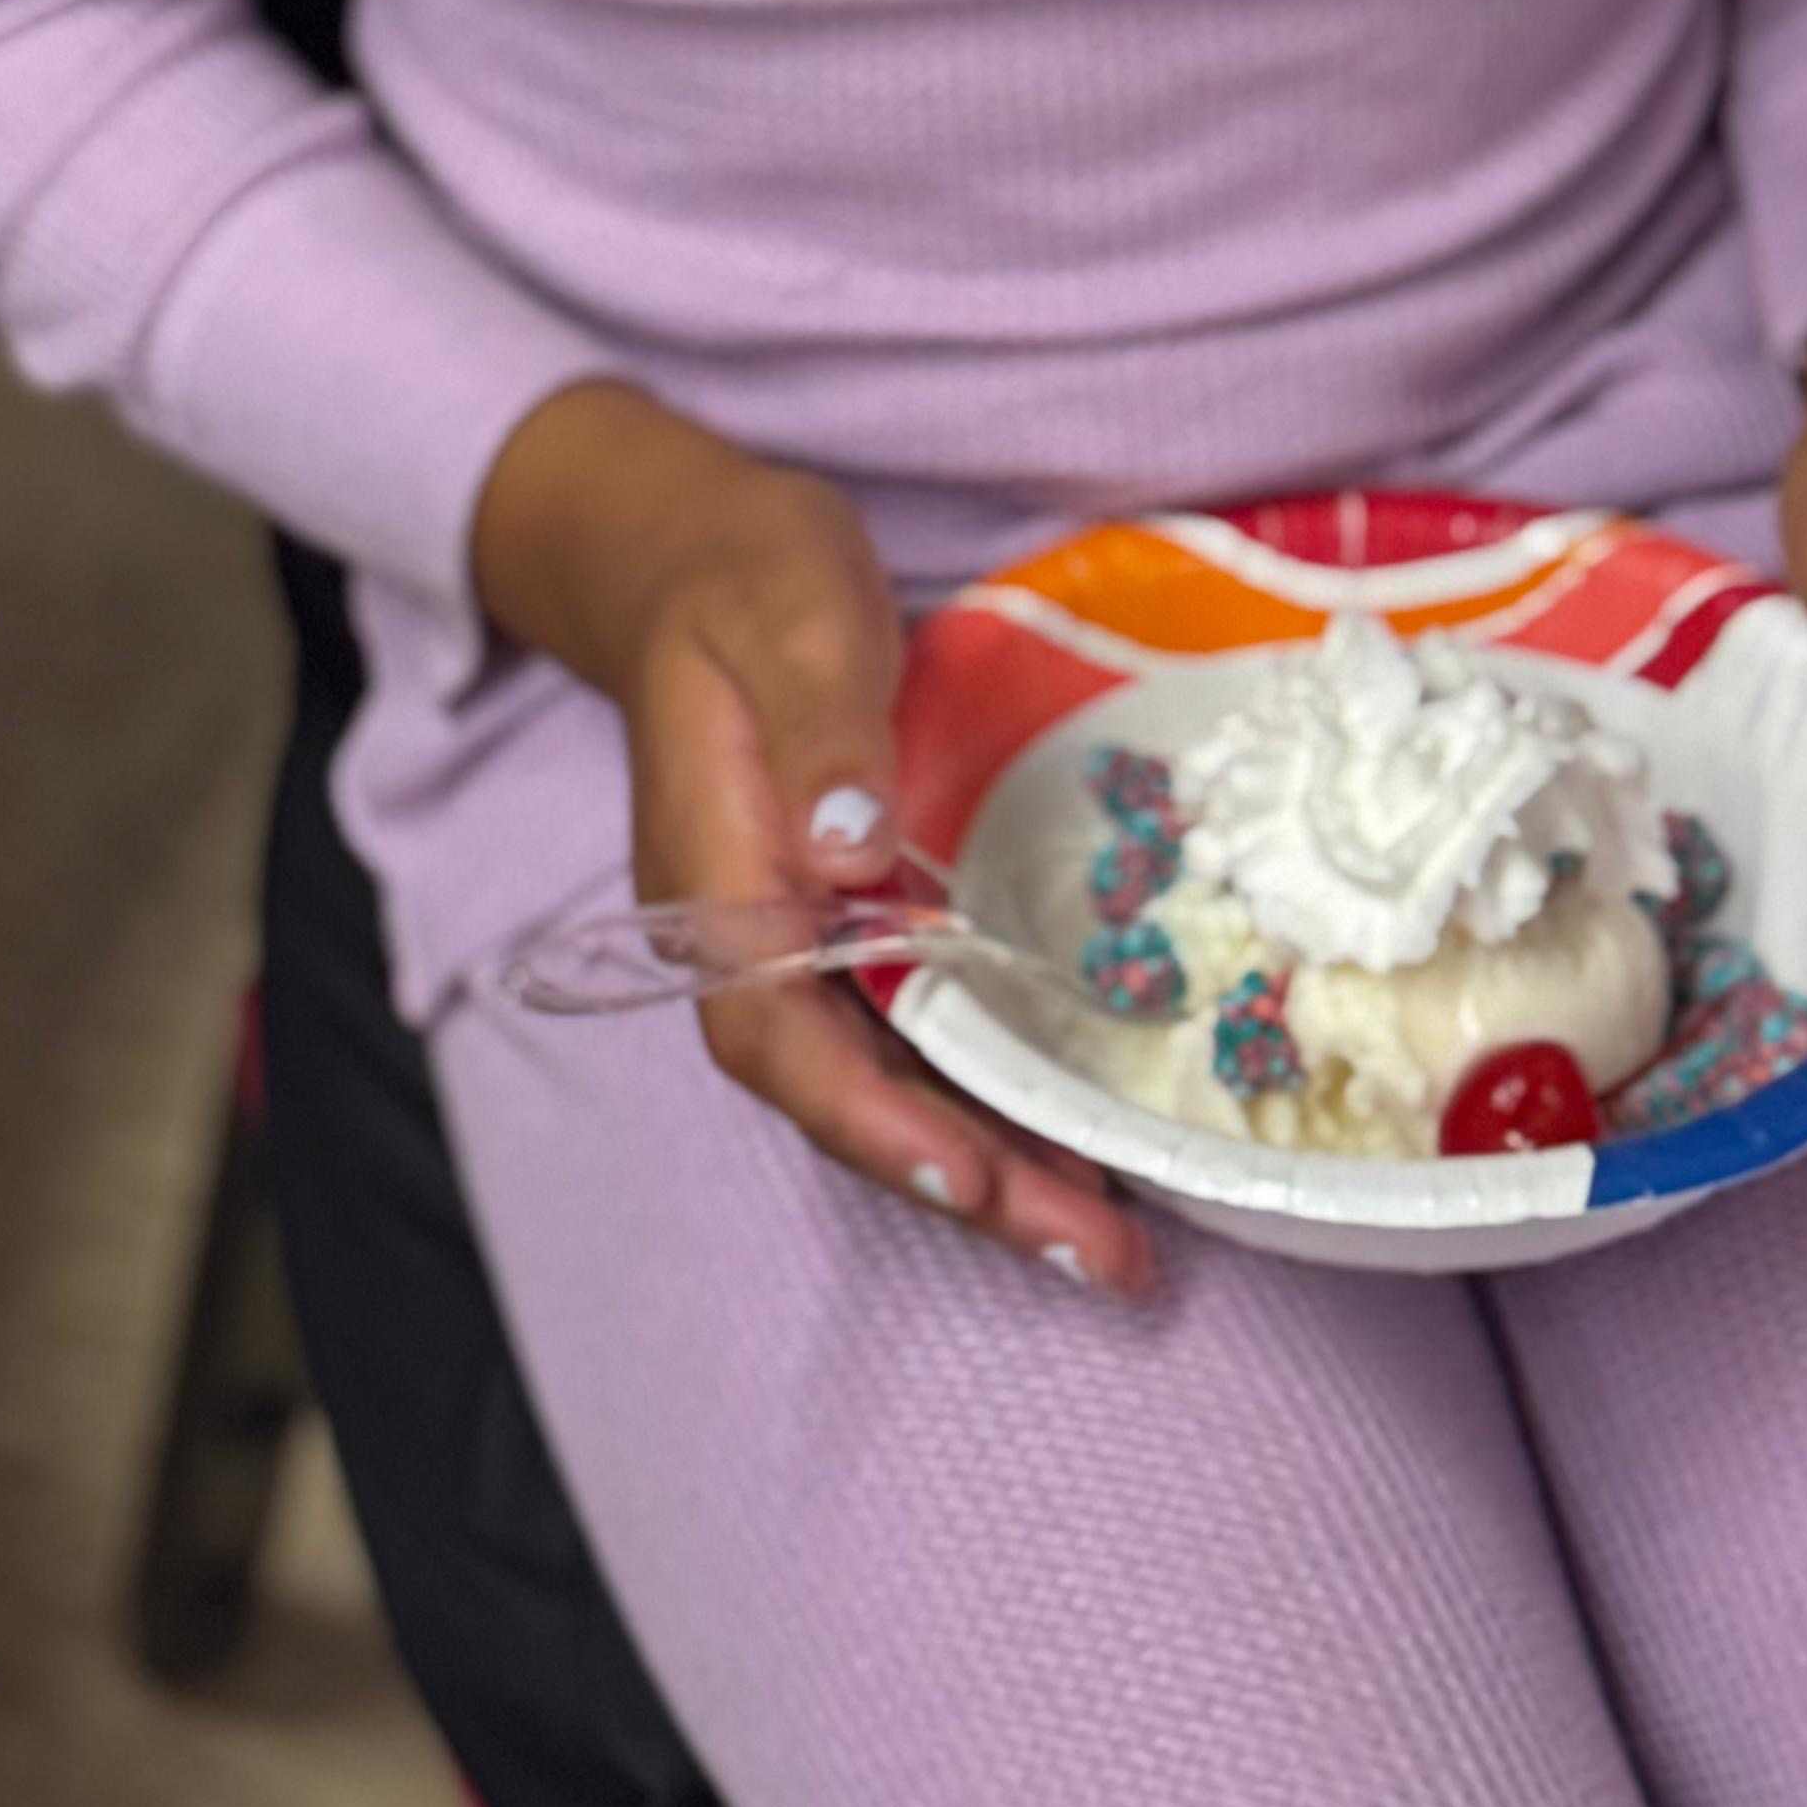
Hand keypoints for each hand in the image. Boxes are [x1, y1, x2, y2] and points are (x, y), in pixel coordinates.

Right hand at [471, 380, 1152, 1292]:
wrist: (691, 554)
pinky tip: (1076, 1134)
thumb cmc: (746, 573)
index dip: (868, 1119)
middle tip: (1101, 1253)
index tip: (968, 1176)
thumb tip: (850, 852)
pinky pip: (913, 1035)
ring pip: (886, 1082)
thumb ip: (818, 722)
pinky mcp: (846, 922)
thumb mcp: (789, 613)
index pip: (772, 1031)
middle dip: (966, 1183)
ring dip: (993, 1164)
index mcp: (713, 874)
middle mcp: (746, 932)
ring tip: (1116, 1239)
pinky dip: (989, 1096)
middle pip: (843, 1094)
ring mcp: (795, 935)